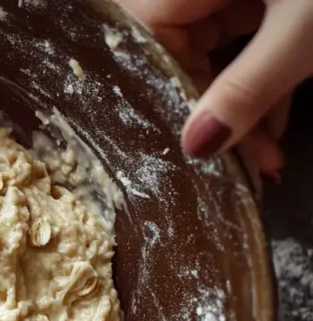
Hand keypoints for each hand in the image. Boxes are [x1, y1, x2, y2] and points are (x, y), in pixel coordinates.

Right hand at [118, 0, 312, 187]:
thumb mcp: (305, 36)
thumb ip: (248, 90)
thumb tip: (196, 148)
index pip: (147, 32)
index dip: (163, 87)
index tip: (192, 137)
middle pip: (180, 44)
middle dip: (207, 108)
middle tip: (235, 164)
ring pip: (216, 47)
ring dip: (238, 105)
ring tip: (262, 161)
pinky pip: (248, 37)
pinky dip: (262, 80)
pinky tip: (274, 127)